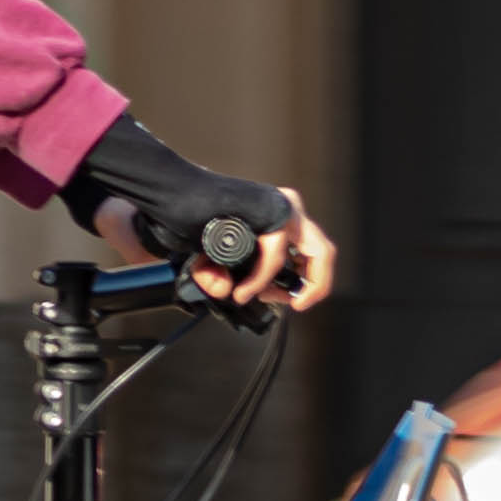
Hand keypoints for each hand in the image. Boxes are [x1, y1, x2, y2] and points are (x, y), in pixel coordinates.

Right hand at [95, 188, 342, 318]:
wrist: (176, 196)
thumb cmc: (196, 221)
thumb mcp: (218, 258)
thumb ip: (225, 276)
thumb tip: (228, 291)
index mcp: (280, 216)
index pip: (312, 252)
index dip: (305, 282)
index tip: (285, 299)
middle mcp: (285, 209)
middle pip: (324, 251)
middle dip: (316, 284)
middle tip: (298, 303)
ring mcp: (281, 207)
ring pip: (316, 251)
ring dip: (294, 282)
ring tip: (263, 297)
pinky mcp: (269, 211)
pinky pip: (277, 253)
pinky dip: (262, 277)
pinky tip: (244, 290)